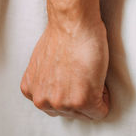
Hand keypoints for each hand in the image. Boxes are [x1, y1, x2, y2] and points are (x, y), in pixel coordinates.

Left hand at [20, 0, 110, 119]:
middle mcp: (42, 101)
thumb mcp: (42, 63)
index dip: (71, 90)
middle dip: (80, 95)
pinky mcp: (82, 102)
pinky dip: (105, 96)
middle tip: (83, 72)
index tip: (74, 75)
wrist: (72, 23)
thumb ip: (46, 80)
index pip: (56, 106)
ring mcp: (61, 104)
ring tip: (89, 72)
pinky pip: (100, 111)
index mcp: (30, 91)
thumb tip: (58, 85)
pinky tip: (97, 75)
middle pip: (70, 112)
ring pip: (85, 112)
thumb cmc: (62, 34)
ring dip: (93, 94)